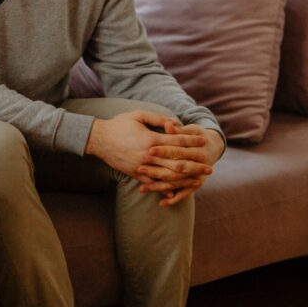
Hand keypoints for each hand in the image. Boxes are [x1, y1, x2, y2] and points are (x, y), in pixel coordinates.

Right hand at [85, 111, 206, 177]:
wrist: (98, 139)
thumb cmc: (118, 124)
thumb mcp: (137, 115)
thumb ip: (157, 118)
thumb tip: (174, 123)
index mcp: (150, 139)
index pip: (177, 141)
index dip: (192, 141)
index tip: (203, 142)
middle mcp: (148, 155)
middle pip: (177, 162)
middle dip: (195, 165)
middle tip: (209, 168)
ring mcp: (142, 166)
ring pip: (168, 175)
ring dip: (185, 179)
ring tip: (197, 180)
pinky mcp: (135, 173)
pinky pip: (153, 183)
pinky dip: (165, 187)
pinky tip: (176, 191)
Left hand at [137, 122, 223, 206]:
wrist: (212, 146)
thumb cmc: (196, 135)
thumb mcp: (190, 130)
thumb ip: (178, 130)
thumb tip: (168, 124)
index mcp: (197, 150)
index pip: (178, 151)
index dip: (165, 151)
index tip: (149, 150)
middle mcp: (199, 165)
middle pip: (176, 169)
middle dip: (157, 170)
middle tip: (140, 169)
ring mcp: (197, 176)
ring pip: (176, 183)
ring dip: (159, 187)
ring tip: (142, 189)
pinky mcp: (195, 184)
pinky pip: (184, 193)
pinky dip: (174, 199)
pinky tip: (162, 203)